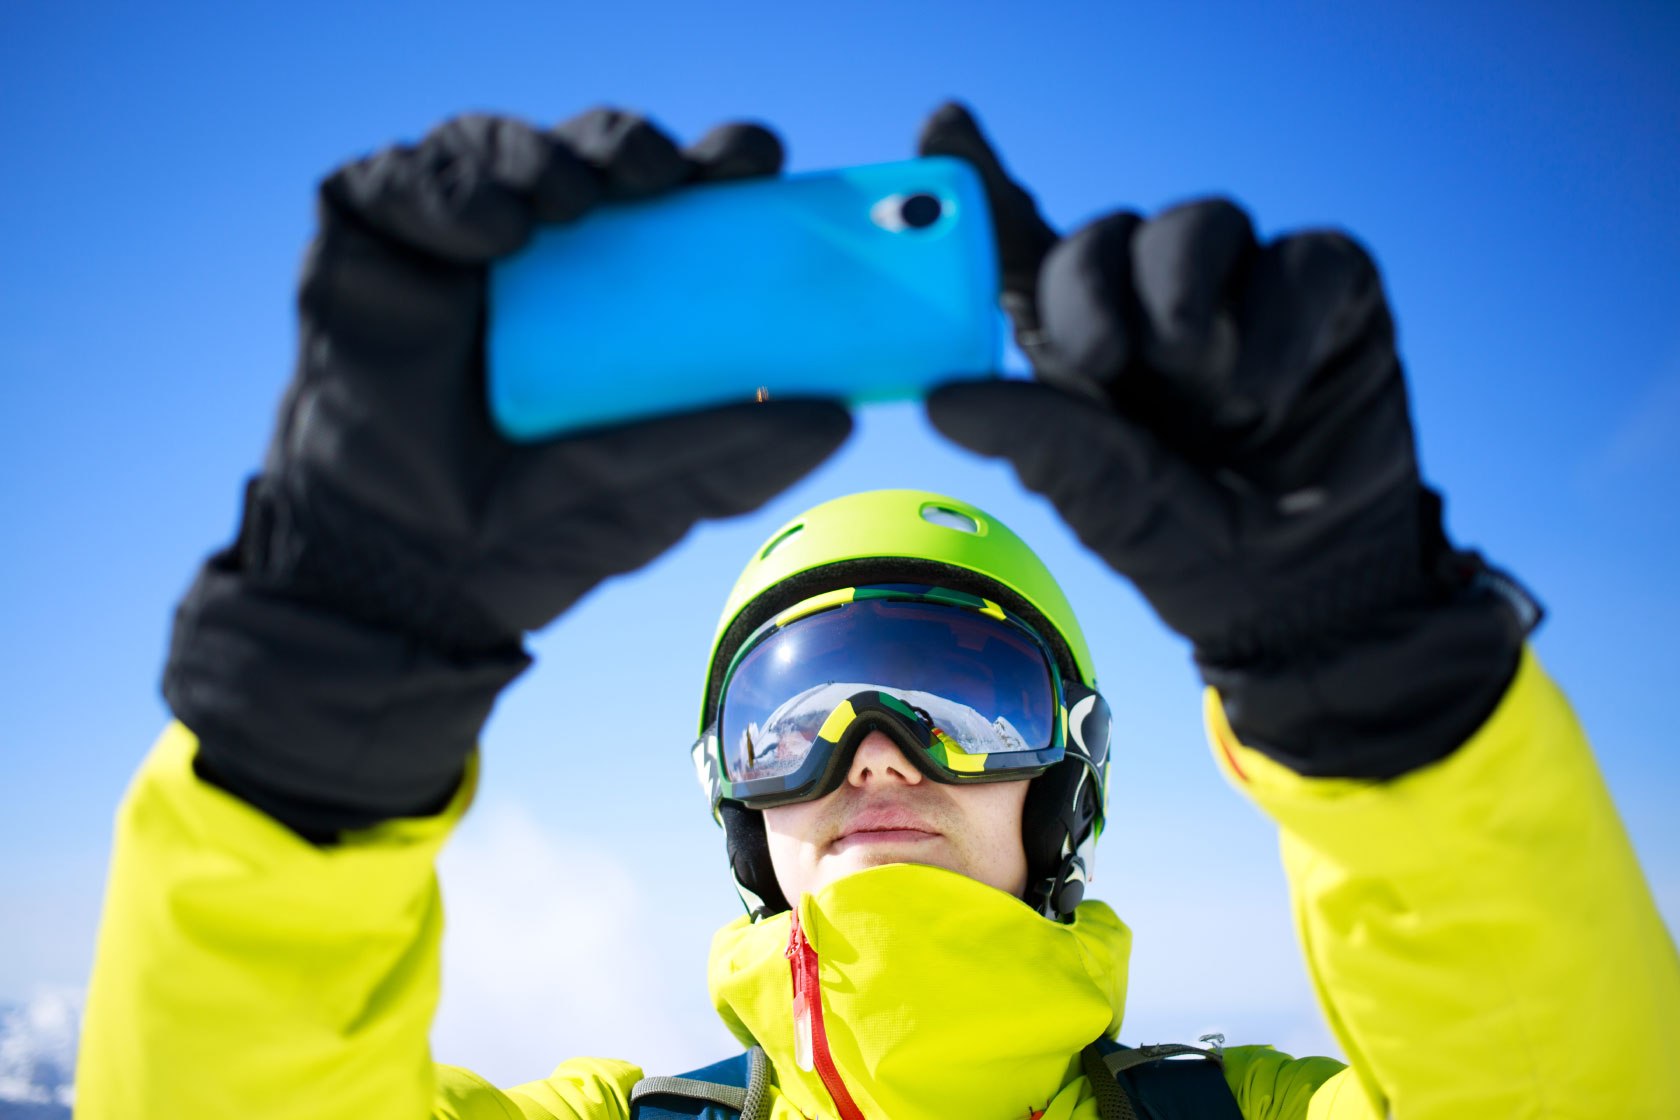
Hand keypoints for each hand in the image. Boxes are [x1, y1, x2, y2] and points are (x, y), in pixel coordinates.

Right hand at [164, 110, 850, 835]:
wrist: (417, 578)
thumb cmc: (541, 531)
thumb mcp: (660, 492)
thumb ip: (739, 455)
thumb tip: (842, 416)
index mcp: (621, 294)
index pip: (676, 202)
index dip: (718, 167)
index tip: (756, 165)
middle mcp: (541, 257)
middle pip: (593, 158)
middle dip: (633, 144)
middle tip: (665, 173)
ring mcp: (451, 243)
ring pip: (499, 149)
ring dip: (543, 155)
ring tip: (571, 202)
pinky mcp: (367, 243)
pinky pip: (397, 180)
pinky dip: (445, 188)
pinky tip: (494, 231)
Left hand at [920, 104, 1534, 776]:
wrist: (1302, 594)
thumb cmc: (1185, 543)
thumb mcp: (1099, 495)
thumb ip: (1031, 435)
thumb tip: (939, 398)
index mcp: (1079, 341)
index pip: (1026, 243)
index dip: (986, 176)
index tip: (944, 123)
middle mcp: (1152, 302)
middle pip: (1104, 232)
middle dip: (1090, 287)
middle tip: (1100, 362)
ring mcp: (1244, 291)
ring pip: (1199, 222)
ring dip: (1186, 298)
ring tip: (1204, 384)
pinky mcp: (1329, 292)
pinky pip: (1303, 257)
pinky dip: (1282, 322)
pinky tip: (1268, 392)